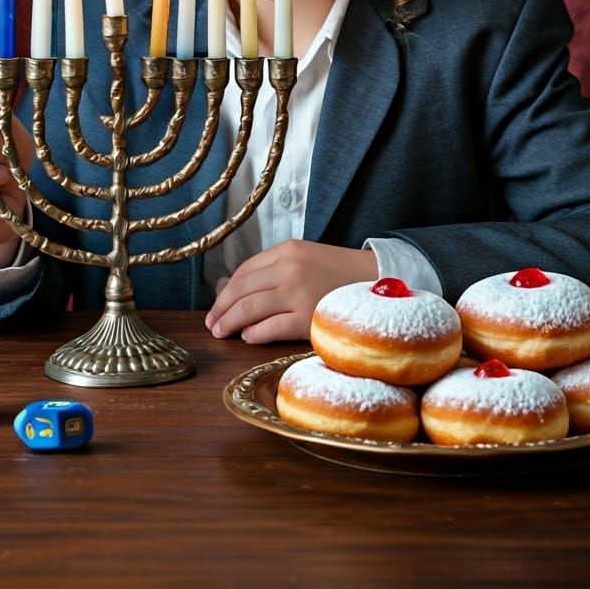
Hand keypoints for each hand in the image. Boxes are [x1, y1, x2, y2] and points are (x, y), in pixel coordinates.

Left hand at [204, 240, 376, 343]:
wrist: (377, 283)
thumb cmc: (338, 275)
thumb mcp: (304, 259)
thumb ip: (272, 269)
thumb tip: (230, 288)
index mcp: (287, 251)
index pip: (244, 271)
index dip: (225, 291)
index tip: (216, 306)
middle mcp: (290, 269)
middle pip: (241, 290)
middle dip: (221, 308)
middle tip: (211, 324)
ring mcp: (299, 294)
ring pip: (249, 309)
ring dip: (230, 322)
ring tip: (221, 332)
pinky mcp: (308, 318)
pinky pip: (270, 328)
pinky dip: (254, 334)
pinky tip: (248, 337)